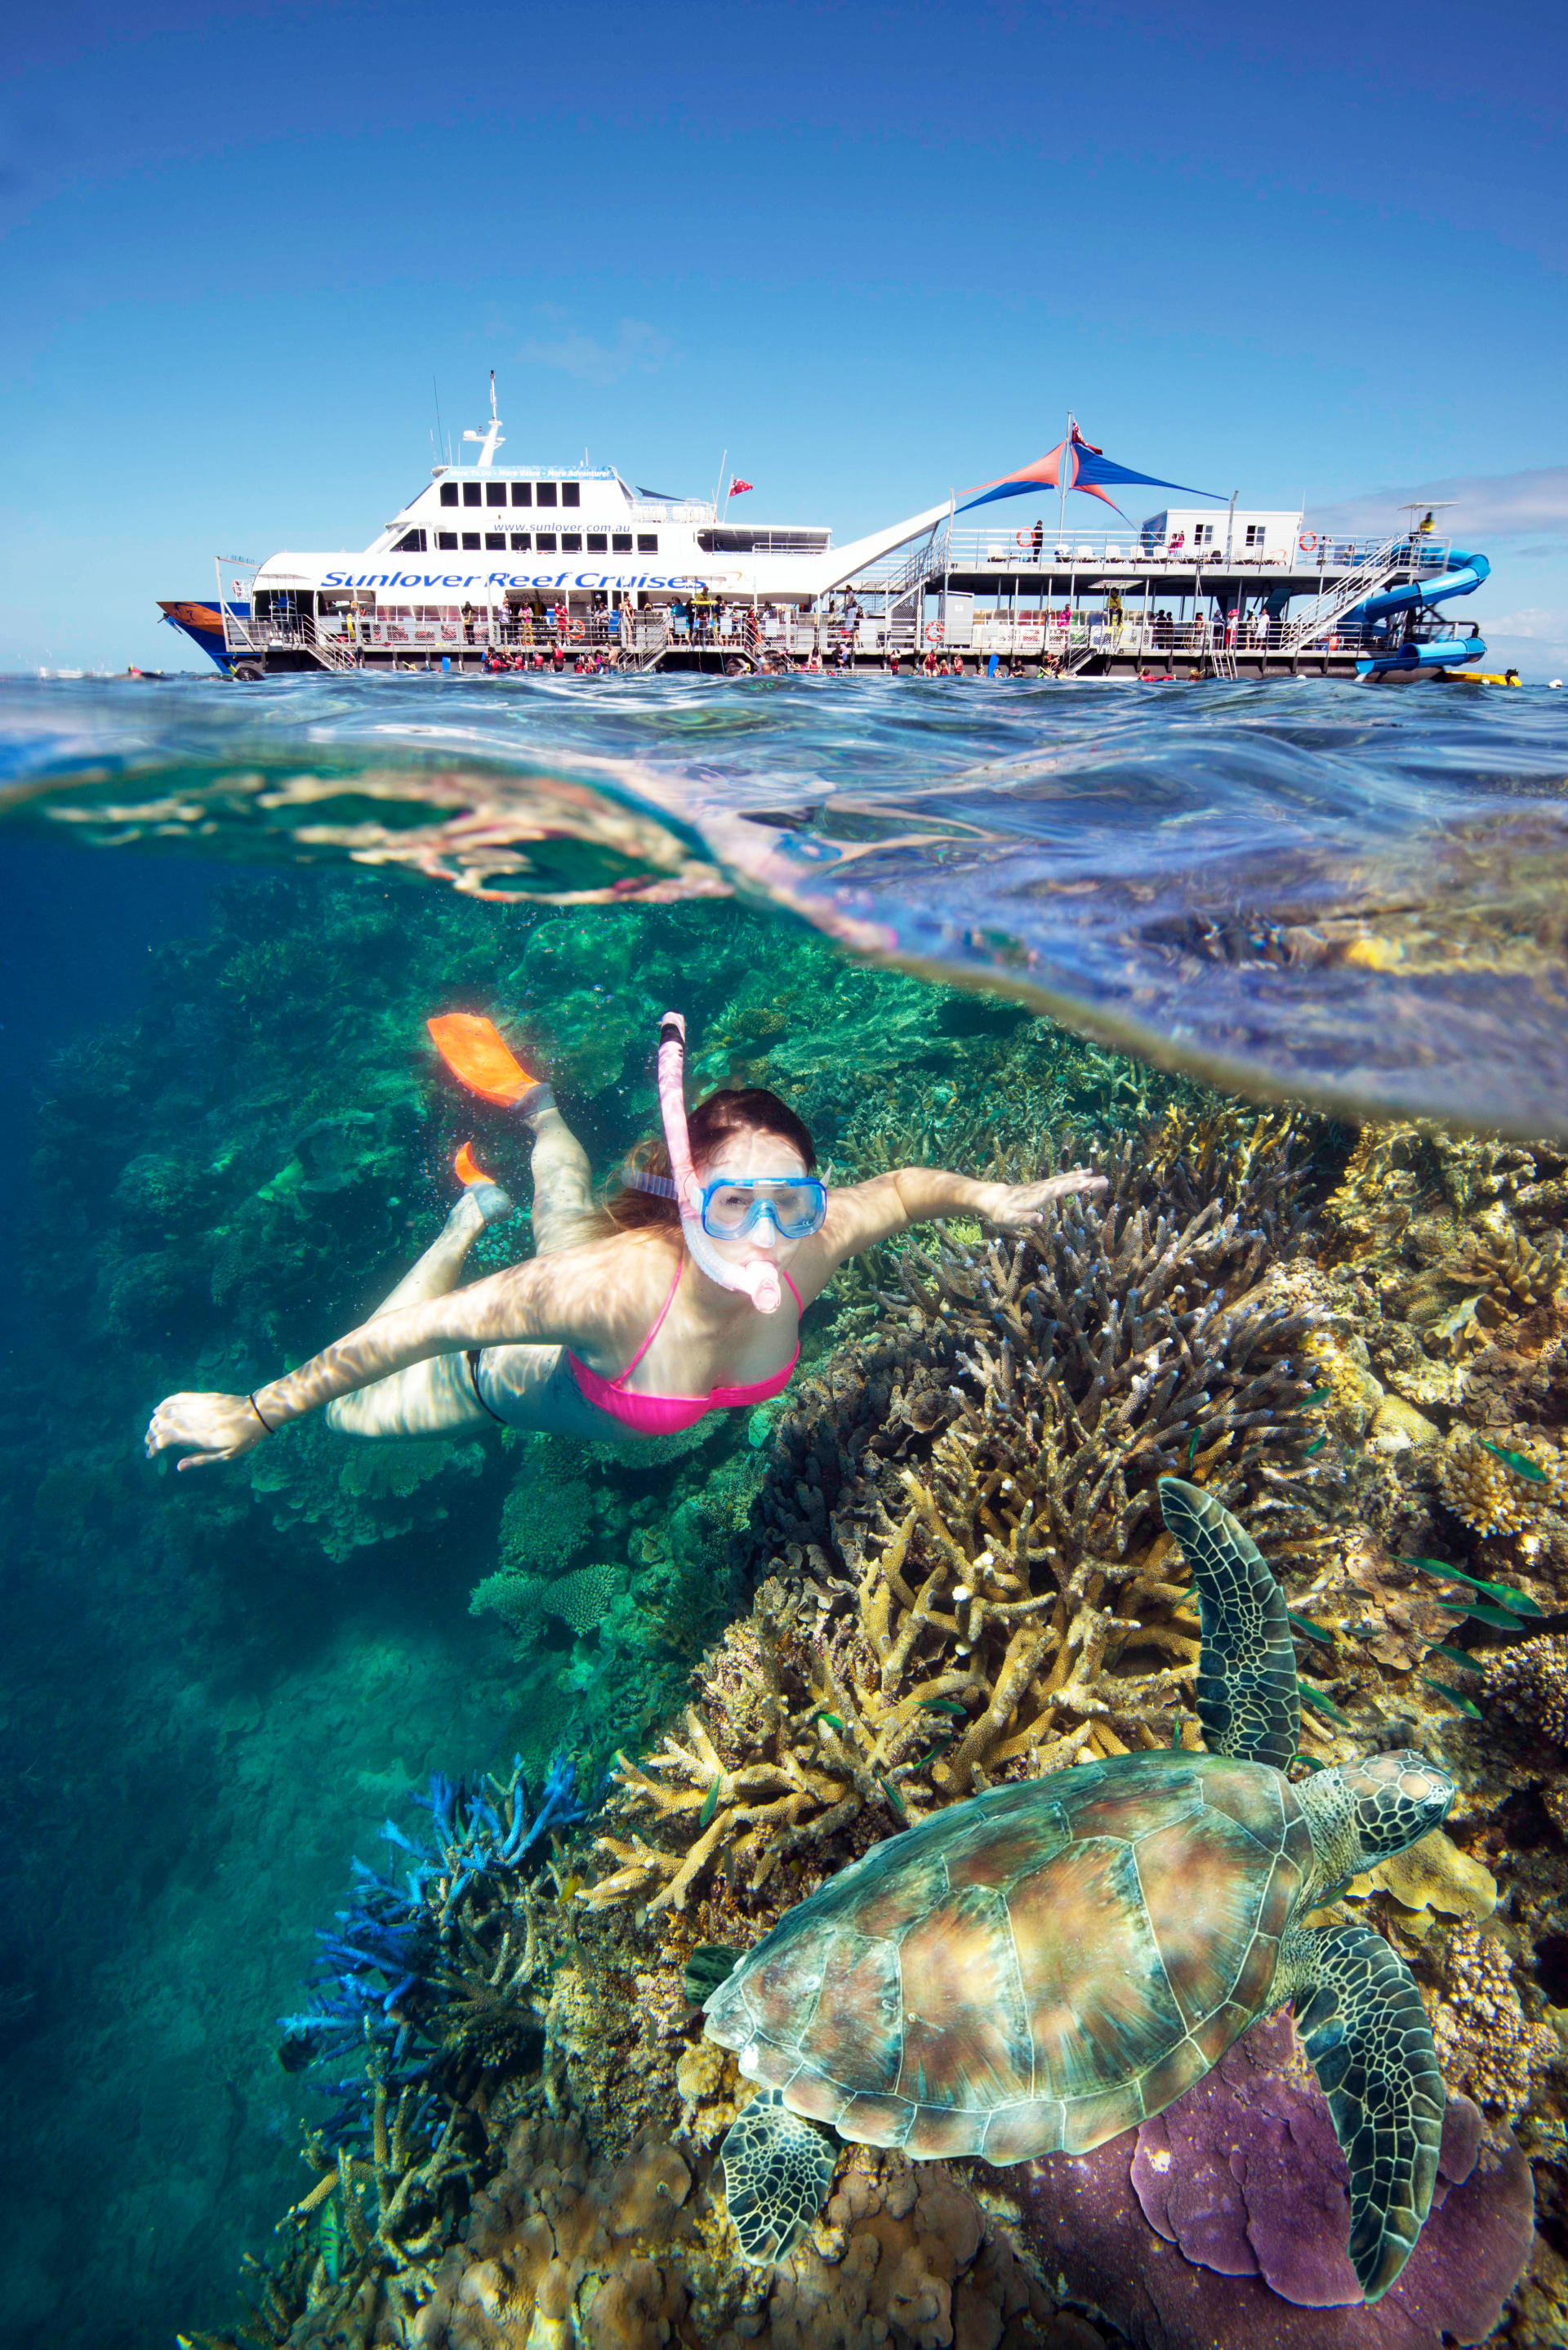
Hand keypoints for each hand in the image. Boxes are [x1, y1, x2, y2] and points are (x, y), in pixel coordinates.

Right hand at [144, 1391, 272, 1470]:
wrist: (258, 1414)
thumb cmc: (244, 1439)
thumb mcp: (225, 1455)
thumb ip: (200, 1460)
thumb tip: (178, 1467)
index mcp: (199, 1436)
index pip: (167, 1438)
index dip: (154, 1446)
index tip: (150, 1455)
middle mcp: (195, 1419)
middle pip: (163, 1424)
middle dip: (151, 1434)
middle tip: (148, 1444)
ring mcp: (198, 1406)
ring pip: (167, 1410)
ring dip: (155, 1420)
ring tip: (150, 1430)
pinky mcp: (202, 1397)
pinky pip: (178, 1398)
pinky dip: (165, 1403)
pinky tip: (158, 1409)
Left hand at [975, 1171, 1108, 1229]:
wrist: (992, 1198)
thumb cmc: (1000, 1212)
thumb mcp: (1009, 1220)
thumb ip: (1024, 1220)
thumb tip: (1040, 1219)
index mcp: (1038, 1197)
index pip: (1060, 1189)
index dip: (1075, 1186)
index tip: (1092, 1182)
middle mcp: (1043, 1188)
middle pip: (1067, 1183)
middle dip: (1086, 1181)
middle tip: (1106, 1181)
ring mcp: (1044, 1185)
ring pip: (1066, 1179)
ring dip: (1083, 1177)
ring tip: (1100, 1176)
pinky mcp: (1043, 1185)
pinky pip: (1062, 1179)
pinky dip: (1074, 1176)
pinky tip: (1083, 1173)